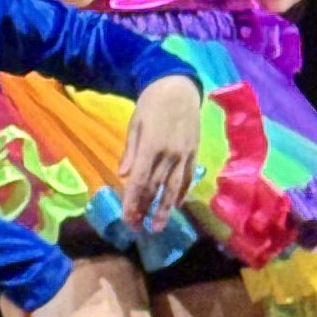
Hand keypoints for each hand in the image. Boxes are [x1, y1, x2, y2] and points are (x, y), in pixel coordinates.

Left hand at [115, 73, 202, 234]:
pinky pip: (187, 178)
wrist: (179, 88)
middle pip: (155, 188)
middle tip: (137, 228)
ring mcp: (184, 155)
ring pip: (174, 188)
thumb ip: (130, 151)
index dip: (132, 202)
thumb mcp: (134, 124)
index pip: (139, 181)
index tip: (126, 218)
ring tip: (157, 227)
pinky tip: (174, 206)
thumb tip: (122, 176)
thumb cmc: (151, 104)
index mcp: (151, 146)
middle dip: (144, 209)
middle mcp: (169, 154)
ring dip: (164, 209)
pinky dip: (181, 193)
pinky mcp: (194, 152)